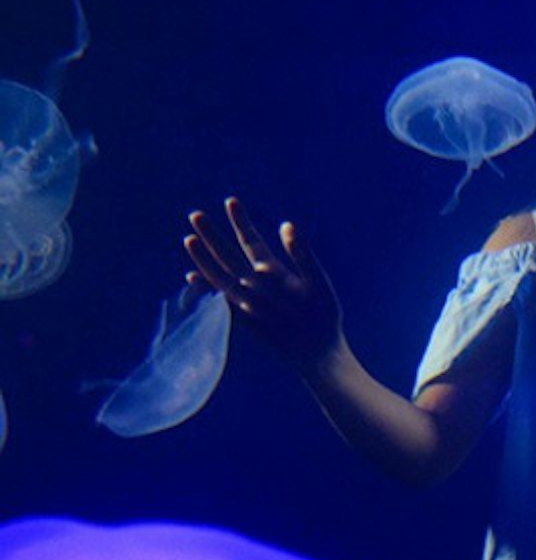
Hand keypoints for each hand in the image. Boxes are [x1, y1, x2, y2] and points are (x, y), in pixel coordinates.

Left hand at [184, 197, 342, 371]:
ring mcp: (245, 307)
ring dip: (201, 257)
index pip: (251, 242)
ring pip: (216, 277)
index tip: (230, 201)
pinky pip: (217, 299)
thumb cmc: (324, 317)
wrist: (315, 357)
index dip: (240, 221)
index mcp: (274, 276)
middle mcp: (254, 290)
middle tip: (194, 215)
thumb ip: (302, 253)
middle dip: (210, 235)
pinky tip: (192, 276)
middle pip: (226, 258)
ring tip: (188, 239)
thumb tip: (286, 225)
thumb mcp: (320, 282)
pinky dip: (204, 287)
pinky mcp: (242, 321)